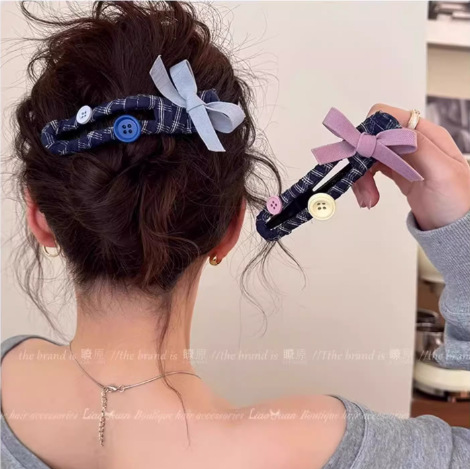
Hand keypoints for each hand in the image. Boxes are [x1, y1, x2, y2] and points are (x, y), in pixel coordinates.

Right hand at [352, 104, 469, 230]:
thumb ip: (419, 147)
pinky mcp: (398, 173)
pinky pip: (373, 171)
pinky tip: (369, 198)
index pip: (386, 117)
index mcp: (425, 134)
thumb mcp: (442, 173)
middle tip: (362, 186)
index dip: (368, 133)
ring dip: (362, 176)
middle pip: (372, 139)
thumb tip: (392, 129)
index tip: (361, 155)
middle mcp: (413, 142)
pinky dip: (365, 183)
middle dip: (362, 160)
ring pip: (370, 156)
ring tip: (367, 200)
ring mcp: (405, 158)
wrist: (456, 229)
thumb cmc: (458, 203)